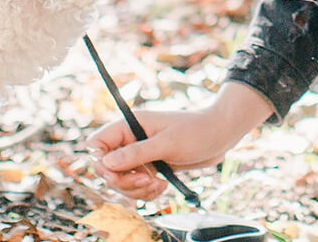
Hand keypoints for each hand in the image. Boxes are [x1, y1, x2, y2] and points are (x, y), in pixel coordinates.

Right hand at [84, 82, 273, 199]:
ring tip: (159, 185)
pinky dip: (146, 193)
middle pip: (106, 168)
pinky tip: (163, 186)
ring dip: (137, 190)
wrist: (220, 135)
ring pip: (121, 181)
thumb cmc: (197, 131)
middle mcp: (131, 140)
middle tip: (147, 181)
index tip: (117, 175)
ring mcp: (140, 155)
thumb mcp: (167, 143)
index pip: (97, 144)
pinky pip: (137, 187)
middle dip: (123, 181)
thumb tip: (106, 163)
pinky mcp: (149, 168)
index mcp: (130, 125)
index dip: (100, 163)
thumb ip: (136, 153)